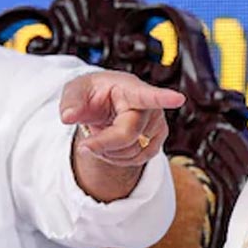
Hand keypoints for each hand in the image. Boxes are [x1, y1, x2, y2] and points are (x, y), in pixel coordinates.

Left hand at [60, 71, 184, 202]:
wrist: (105, 104)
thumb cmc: (92, 93)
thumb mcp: (75, 91)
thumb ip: (70, 102)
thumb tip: (68, 116)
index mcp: (130, 88)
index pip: (147, 94)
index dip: (164, 97)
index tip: (179, 98)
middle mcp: (150, 106)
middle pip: (128, 134)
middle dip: (102, 143)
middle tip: (84, 145)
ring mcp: (157, 124)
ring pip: (132, 151)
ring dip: (109, 152)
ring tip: (101, 137)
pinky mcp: (158, 140)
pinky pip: (138, 159)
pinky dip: (118, 159)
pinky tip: (112, 146)